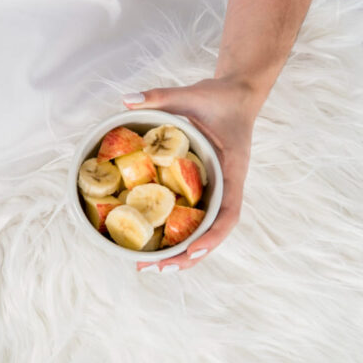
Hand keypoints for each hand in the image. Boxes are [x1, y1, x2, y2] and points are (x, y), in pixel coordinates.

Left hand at [124, 77, 261, 271]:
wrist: (236, 94)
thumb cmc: (218, 97)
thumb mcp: (190, 93)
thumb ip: (160, 96)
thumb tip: (126, 99)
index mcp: (233, 168)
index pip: (230, 211)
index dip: (213, 235)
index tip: (193, 250)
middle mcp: (229, 185)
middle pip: (215, 232)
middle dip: (189, 255)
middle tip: (158, 269)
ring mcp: (220, 189)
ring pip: (206, 230)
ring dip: (183, 252)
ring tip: (152, 268)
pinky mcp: (208, 188)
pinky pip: (197, 217)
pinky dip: (180, 233)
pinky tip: (158, 244)